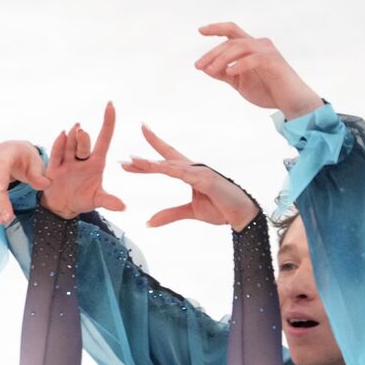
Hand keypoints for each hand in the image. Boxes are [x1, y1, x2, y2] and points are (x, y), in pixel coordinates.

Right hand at [0, 140, 51, 223]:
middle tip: (8, 218)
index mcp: (6, 151)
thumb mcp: (36, 163)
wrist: (14, 152)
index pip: (2, 163)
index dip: (1, 176)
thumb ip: (39, 175)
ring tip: (2, 220)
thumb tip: (45, 184)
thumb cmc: (25, 158)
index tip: (3, 190)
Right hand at [38, 101, 125, 219]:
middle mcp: (82, 159)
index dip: (108, 122)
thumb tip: (123, 207)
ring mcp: (68, 162)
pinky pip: (57, 155)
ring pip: (70, 147)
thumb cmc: (82, 199)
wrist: (62, 207)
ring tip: (74, 129)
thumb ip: (108, 201)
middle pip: (84, 145)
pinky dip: (59, 145)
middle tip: (82, 132)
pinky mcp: (54, 168)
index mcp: (96, 163)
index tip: (110, 105)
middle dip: (83, 139)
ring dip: (72, 138)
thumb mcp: (96, 201)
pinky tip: (62, 135)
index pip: (104, 139)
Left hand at [120, 125, 258, 231]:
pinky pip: (185, 175)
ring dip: (152, 163)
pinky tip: (160, 168)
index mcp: (188, 174)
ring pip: (171, 165)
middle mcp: (192, 169)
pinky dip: (172, 171)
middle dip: (144, 158)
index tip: (136, 142)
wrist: (241, 216)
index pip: (166, 159)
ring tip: (133, 161)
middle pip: (164, 160)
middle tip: (123, 158)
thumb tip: (148, 222)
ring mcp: (200, 172)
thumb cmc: (221, 209)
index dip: (153, 147)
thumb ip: (169, 214)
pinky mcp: (207, 180)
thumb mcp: (190, 213)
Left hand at [193, 22, 322, 120]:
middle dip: (213, 53)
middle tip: (198, 65)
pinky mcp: (274, 62)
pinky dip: (240, 64)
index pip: (232, 32)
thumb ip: (224, 74)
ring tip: (211, 70)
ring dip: (223, 58)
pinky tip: (229, 72)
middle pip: (232, 41)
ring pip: (241, 47)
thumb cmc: (267, 90)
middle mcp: (259, 44)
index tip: (200, 30)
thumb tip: (205, 68)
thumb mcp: (239, 82)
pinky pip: (254, 59)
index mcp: (250, 48)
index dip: (217, 28)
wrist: (290, 102)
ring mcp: (267, 51)